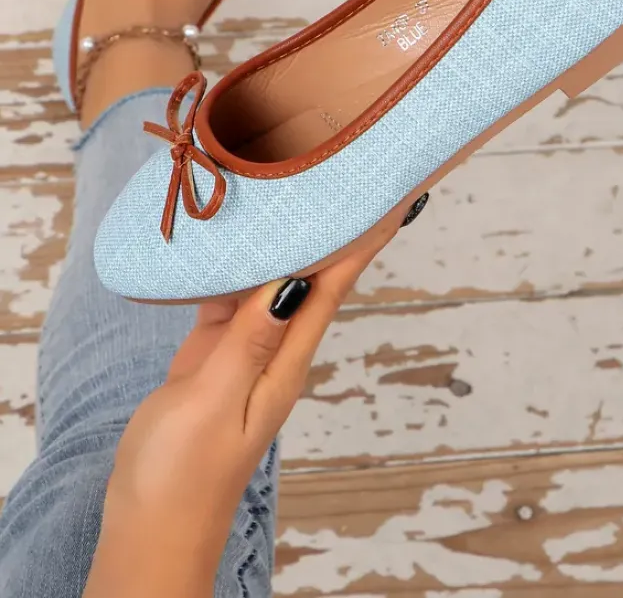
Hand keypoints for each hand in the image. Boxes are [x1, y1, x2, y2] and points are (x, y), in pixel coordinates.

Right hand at [84, 228, 394, 596]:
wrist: (149, 532)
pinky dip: (232, 269)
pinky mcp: (209, 358)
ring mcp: (241, 353)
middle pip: (309, 278)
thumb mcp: (213, 403)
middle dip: (331, 231)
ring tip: (296, 193)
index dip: (359, 242)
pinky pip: (229, 301)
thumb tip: (291, 282)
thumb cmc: (181, 479)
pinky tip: (229, 244)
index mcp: (284, 363)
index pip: (331, 289)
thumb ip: (249, 341)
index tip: (386, 199)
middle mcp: (272, 351)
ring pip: (270, 283)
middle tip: (347, 177)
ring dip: (284, 242)